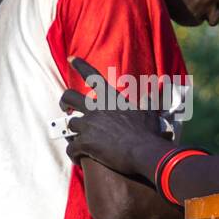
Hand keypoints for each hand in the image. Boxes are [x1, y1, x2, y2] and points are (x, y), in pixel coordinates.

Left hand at [59, 56, 171, 177]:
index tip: (70, 59)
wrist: (143, 151)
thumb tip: (155, 94)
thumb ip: (148, 102)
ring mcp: (88, 125)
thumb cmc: (149, 132)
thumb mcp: (149, 112)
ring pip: (70, 125)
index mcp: (110, 98)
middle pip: (69, 97)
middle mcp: (96, 108)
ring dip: (73, 133)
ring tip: (80, 142)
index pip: (92, 75)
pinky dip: (74, 154)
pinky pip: (72, 148)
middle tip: (66, 110)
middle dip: (64, 103)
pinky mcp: (85, 143)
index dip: (80, 65)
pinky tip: (78, 159)